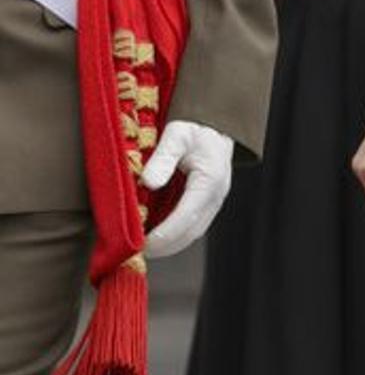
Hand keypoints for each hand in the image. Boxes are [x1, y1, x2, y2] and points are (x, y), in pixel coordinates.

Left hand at [142, 120, 233, 258]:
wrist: (217, 122)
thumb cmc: (196, 126)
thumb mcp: (177, 135)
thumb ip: (163, 158)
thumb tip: (148, 182)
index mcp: (210, 181)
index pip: (186, 216)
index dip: (165, 234)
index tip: (144, 244)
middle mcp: (215, 196)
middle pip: (191, 232)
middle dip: (165, 246)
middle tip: (138, 252)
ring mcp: (214, 201)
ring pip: (193, 232)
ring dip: (171, 244)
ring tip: (144, 248)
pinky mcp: (208, 202)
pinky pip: (193, 225)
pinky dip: (175, 235)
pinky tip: (157, 236)